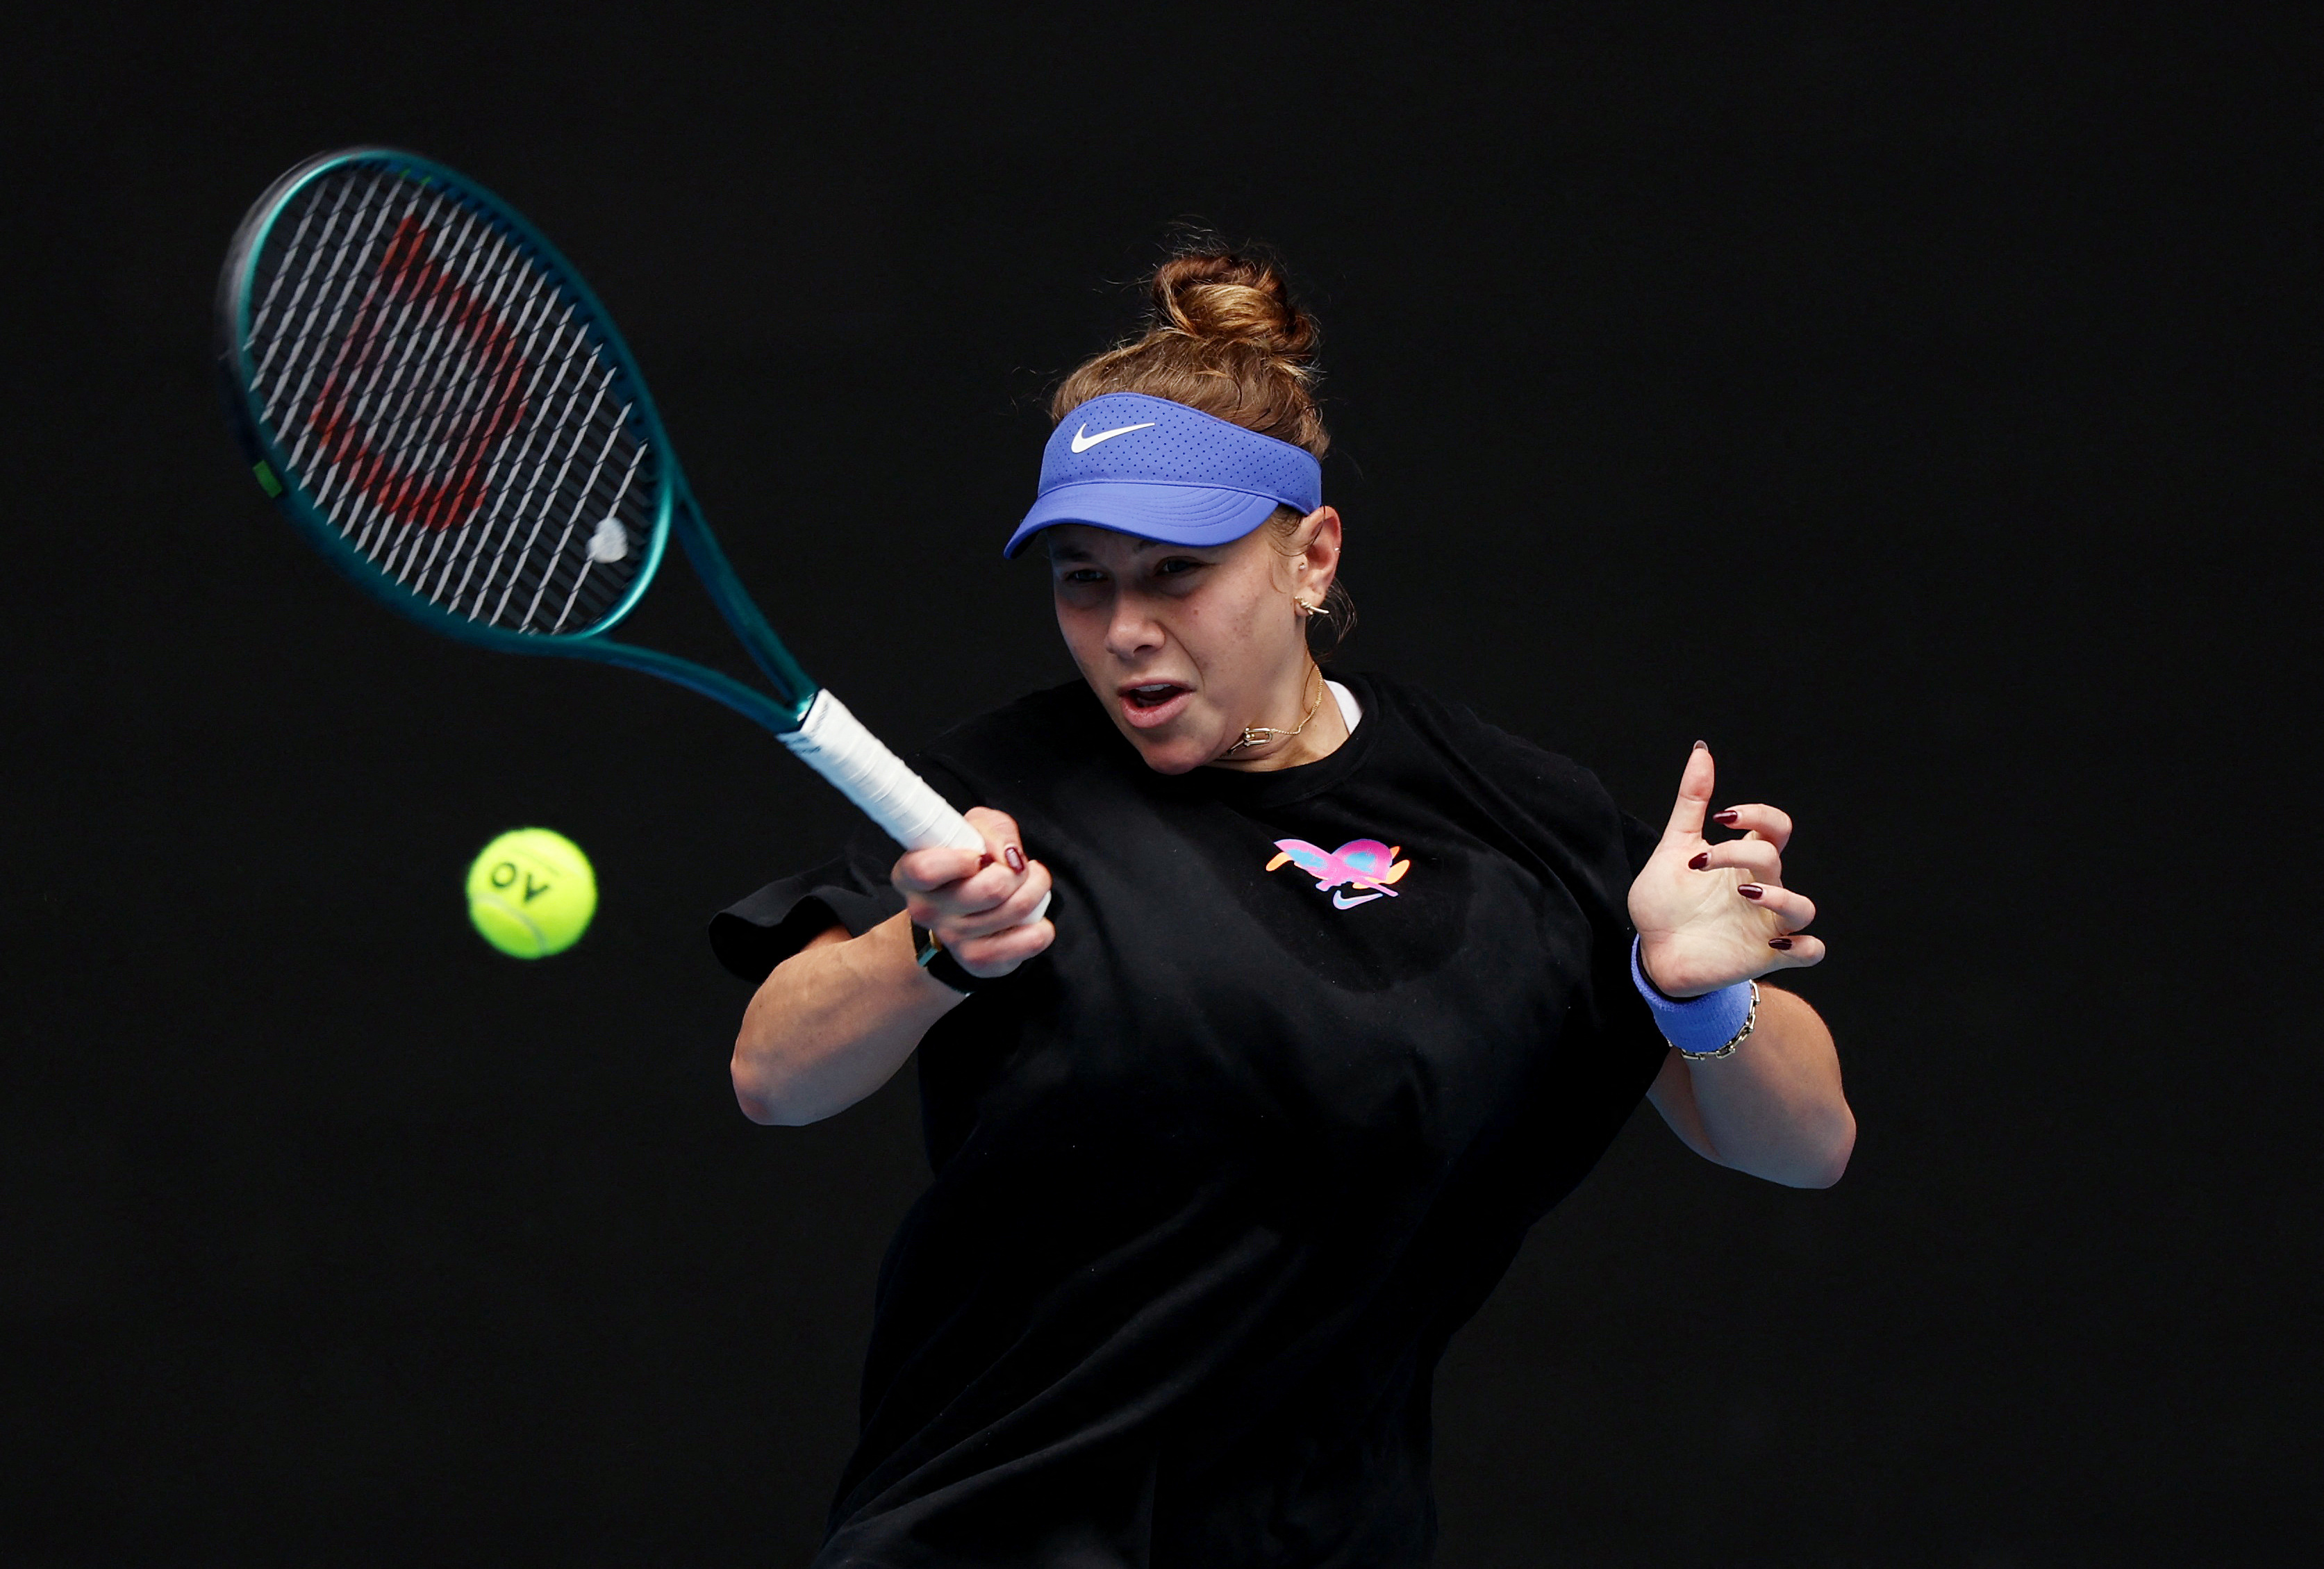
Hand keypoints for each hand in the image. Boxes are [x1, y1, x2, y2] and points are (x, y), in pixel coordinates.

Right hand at [890, 807, 1054, 979]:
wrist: (959, 917)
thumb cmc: (966, 867)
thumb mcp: (973, 830)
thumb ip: (991, 829)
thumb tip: (1009, 855)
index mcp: (910, 875)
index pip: (926, 870)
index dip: (961, 860)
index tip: (980, 856)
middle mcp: (926, 910)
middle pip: (991, 889)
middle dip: (1019, 871)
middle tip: (1018, 867)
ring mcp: (952, 939)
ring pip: (1016, 908)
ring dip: (1036, 888)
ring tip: (1031, 883)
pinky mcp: (979, 961)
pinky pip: (1030, 940)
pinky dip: (1041, 926)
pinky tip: (1031, 917)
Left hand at [1628, 742, 1825, 996]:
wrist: (1652, 953)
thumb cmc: (1666, 903)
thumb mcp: (1673, 848)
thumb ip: (1691, 802)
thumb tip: (1702, 751)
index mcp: (1742, 860)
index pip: (1775, 827)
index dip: (1759, 814)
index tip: (1721, 816)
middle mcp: (1761, 888)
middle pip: (1774, 858)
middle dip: (1739, 853)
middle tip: (1699, 864)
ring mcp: (1766, 922)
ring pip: (1803, 906)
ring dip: (1780, 896)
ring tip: (1745, 893)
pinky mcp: (1765, 955)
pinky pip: (1811, 951)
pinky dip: (1805, 946)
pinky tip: (1776, 940)